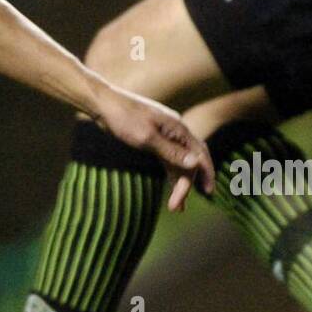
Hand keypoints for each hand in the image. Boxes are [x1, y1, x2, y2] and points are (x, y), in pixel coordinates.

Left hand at [93, 85, 214, 207]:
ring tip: (177, 207)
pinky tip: (171, 188)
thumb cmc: (124, 118)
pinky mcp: (154, 140)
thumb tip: (195, 164)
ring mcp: (165, 136)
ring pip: (180, 162)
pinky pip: (169, 159)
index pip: (199, 155)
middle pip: (190, 161)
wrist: (104, 104)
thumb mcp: (147, 138)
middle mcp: (175, 132)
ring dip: (180, 182)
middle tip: (178, 206)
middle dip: (188, 184)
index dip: (206, 174)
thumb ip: (171, 152)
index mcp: (178, 129)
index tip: (208, 194)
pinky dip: (171, 174)